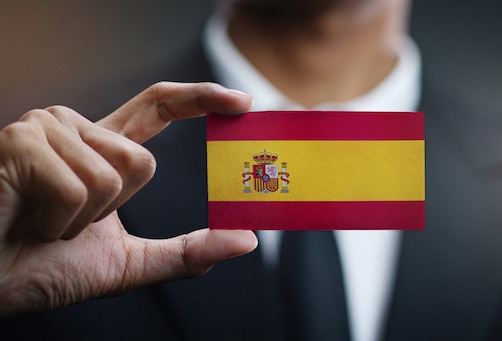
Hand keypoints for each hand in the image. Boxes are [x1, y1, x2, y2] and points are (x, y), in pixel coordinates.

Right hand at [0, 82, 257, 315]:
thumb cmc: (42, 267)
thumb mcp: (128, 263)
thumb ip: (186, 252)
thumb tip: (246, 240)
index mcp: (101, 148)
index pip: (158, 106)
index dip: (201, 98)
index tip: (241, 103)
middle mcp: (74, 128)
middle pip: (143, 160)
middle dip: (112, 211)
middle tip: (67, 224)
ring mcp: (45, 129)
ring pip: (114, 174)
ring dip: (83, 220)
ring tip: (42, 222)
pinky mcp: (21, 141)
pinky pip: (78, 187)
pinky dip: (59, 223)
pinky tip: (26, 220)